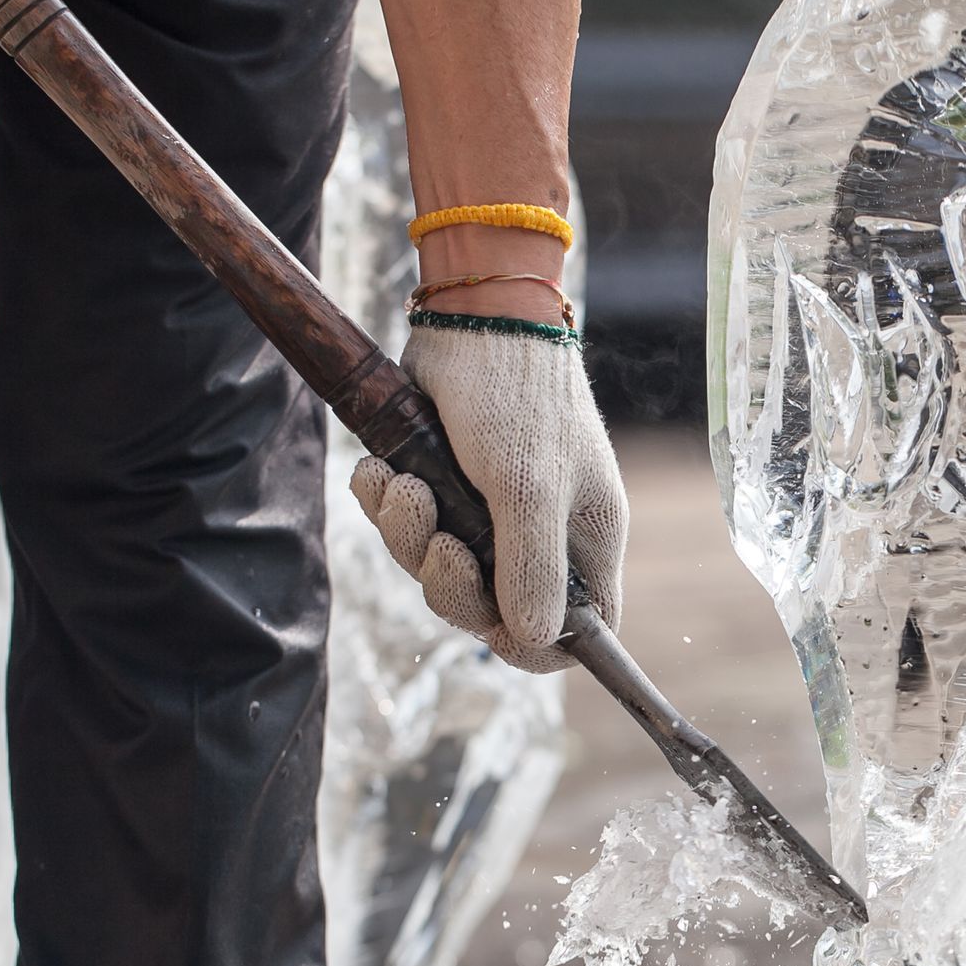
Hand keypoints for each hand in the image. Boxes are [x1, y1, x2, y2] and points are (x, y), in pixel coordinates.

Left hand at [351, 319, 626, 673]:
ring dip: (405, 535)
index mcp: (584, 542)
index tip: (493, 628)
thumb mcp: (528, 490)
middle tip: (436, 540)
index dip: (535, 645)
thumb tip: (532, 642)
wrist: (470, 319)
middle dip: (449, 582)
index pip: (580, 630)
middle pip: (493, 610)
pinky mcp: (446, 487)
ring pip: (439, 570)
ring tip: (397, 484)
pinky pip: (408, 530)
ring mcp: (492, 513)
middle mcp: (542, 536)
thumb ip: (534, 571)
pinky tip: (380, 471)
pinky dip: (387, 506)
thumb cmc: (517, 400)